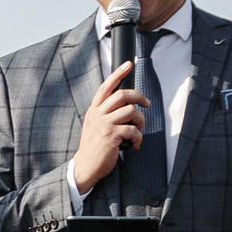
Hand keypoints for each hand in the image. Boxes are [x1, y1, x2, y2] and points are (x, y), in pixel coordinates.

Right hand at [71, 61, 151, 195]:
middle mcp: (97, 115)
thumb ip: (106, 114)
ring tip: (138, 131)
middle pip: (122, 95)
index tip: (128, 64)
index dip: (117, 74)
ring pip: (131, 111)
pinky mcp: (111, 136)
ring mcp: (104, 125)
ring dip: (141, 121)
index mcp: (93, 111)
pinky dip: (139, 137)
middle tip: (147, 103)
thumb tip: (127, 106)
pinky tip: (135, 144)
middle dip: (139, 96)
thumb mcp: (95, 127)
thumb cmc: (93, 148)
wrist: (85, 167)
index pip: (105, 87)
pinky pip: (133, 130)